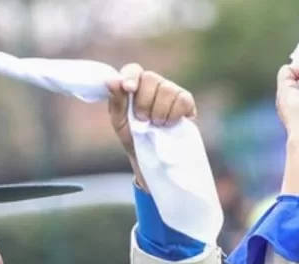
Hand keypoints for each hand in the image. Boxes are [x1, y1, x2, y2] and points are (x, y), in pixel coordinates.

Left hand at [108, 64, 196, 185]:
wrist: (153, 159)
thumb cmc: (134, 138)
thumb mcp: (120, 122)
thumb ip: (116, 101)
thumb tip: (112, 80)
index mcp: (135, 86)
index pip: (133, 70)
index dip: (131, 76)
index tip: (128, 88)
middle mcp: (154, 84)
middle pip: (150, 78)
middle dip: (143, 103)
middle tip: (143, 120)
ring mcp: (171, 91)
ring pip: (166, 89)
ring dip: (158, 112)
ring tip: (156, 125)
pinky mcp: (187, 102)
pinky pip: (182, 99)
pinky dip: (173, 114)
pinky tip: (169, 124)